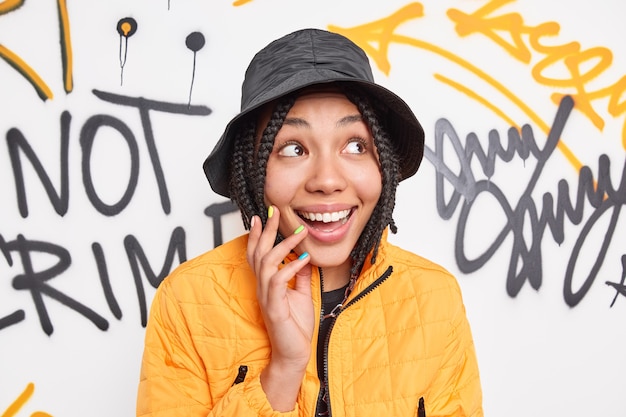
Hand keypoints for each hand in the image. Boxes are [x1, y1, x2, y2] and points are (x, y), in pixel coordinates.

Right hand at [247, 206, 312, 410]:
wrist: (295, 354)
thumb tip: (303, 256)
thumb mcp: (301, 294)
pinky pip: (278, 282)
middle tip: (273, 210)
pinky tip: (303, 258)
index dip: (258, 235)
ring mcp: (267, 297)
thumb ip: (299, 276)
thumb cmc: (296, 327)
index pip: (258, 255)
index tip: (262, 216)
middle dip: (265, 230)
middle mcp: (263, 288)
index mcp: (267, 284)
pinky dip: (291, 267)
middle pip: (258, 253)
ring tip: (299, 232)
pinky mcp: (275, 308)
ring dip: (283, 245)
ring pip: (267, 263)